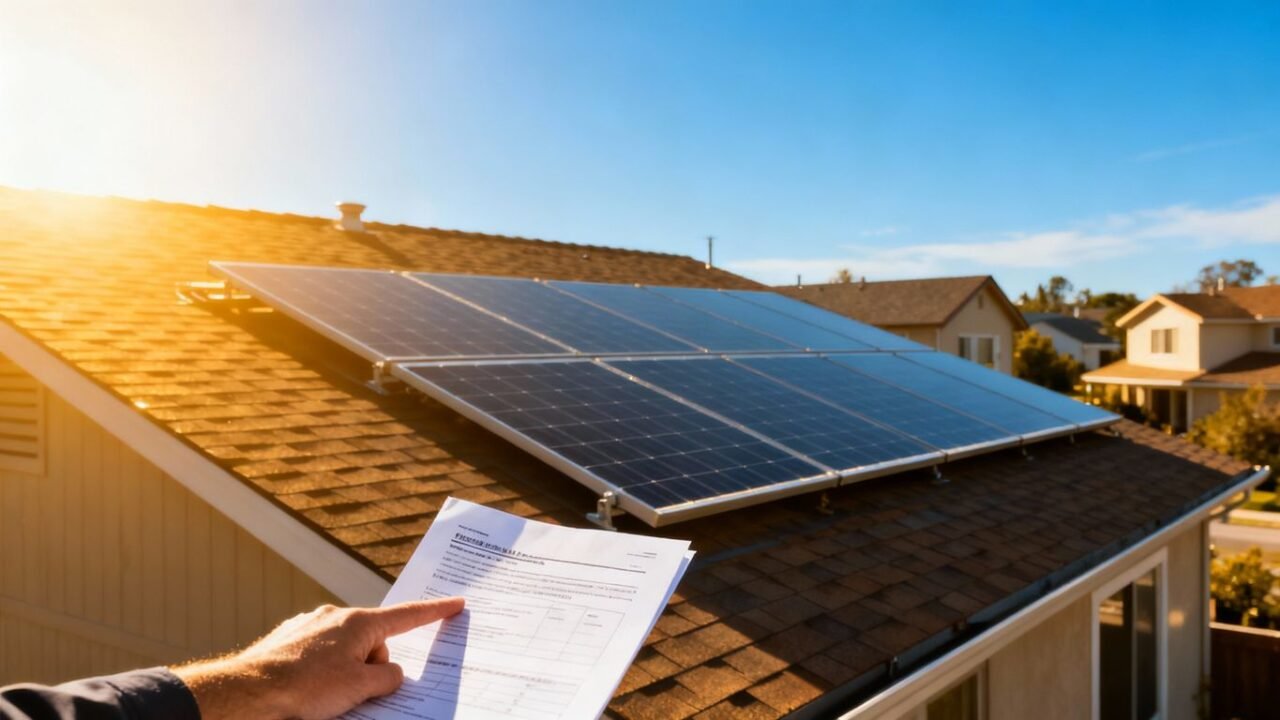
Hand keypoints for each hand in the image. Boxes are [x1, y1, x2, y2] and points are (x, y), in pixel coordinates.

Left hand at [172, 598, 464, 719]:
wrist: (249, 692)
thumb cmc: (305, 688)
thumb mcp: (360, 688)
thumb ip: (387, 678)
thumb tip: (390, 672)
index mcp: (360, 622)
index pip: (407, 616)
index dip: (435, 611)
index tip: (456, 603)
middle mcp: (335, 616)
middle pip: (373, 642)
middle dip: (373, 666)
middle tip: (359, 693)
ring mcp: (309, 626)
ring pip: (345, 650)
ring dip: (345, 672)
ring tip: (327, 696)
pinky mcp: (289, 640)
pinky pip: (320, 654)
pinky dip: (323, 670)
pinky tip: (308, 689)